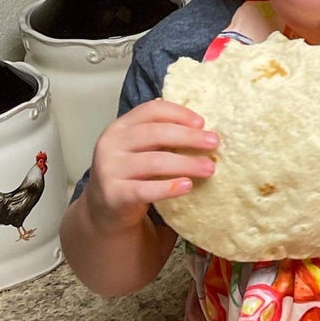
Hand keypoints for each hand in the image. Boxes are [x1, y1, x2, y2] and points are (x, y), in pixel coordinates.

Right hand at [84, 100, 217, 230]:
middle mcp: (111, 145)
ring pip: (154, 162)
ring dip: (186, 163)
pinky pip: (145, 190)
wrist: (105, 209)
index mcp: (120, 128)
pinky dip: (169, 187)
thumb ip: (161, 137)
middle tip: (214, 143)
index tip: (202, 122)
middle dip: (189, 137)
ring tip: (209, 168)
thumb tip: (203, 130)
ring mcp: (109, 170)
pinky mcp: (114, 195)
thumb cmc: (131, 174)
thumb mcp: (140, 150)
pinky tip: (187, 186)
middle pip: (155, 133)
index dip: (178, 113)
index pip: (150, 111)